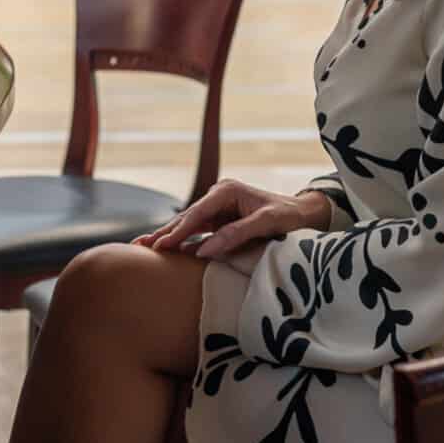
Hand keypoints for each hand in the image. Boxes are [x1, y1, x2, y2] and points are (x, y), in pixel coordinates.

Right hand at [132, 181, 333, 261]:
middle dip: (164, 232)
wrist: (304, 213)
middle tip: (139, 246)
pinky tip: (167, 250)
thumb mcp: (266, 224)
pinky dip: (182, 241)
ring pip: (188, 225)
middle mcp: (218, 197)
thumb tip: (203, 251)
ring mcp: (218, 209)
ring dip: (168, 237)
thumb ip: (235, 235)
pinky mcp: (221, 221)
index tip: (161, 247)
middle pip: (187, 218)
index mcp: (226, 191)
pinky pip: (197, 232)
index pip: (197, 214)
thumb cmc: (288, 216)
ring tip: (144, 247)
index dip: (178, 231)